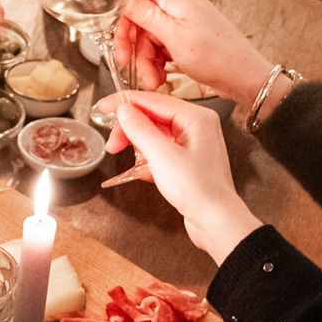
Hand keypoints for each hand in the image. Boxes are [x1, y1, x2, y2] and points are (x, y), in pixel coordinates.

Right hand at [110, 92, 263, 263]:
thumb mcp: (161, 155)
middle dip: (130, 130)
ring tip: (125, 158)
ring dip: (137, 145)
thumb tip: (124, 110)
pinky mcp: (188, 161)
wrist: (216, 221)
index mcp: (196, 118)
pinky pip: (161, 151)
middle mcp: (197, 127)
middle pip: (153, 117)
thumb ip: (140, 129)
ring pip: (155, 135)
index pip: (154, 100)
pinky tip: (141, 171)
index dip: (126, 103)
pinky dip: (148, 158)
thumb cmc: (199, 189)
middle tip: (113, 144)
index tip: (105, 106)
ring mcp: (193, 144)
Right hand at [111, 0, 272, 106]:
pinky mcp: (187, 35)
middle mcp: (179, 3)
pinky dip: (158, 61)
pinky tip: (162, 75)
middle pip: (141, 19)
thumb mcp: (174, 36)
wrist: (244, 77)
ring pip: (150, 36)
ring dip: (146, 60)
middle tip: (130, 64)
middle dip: (136, 46)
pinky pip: (162, 45)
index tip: (120, 42)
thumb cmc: (218, 57)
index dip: (124, 19)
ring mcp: (184, 20)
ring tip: (154, 79)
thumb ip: (145, 14)